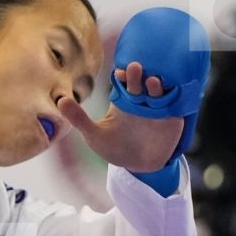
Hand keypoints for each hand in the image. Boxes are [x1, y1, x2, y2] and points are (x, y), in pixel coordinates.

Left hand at [56, 62, 184, 172]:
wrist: (137, 167)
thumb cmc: (113, 148)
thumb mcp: (94, 135)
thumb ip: (79, 118)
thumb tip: (60, 101)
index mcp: (123, 101)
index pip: (123, 84)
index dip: (123, 78)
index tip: (119, 73)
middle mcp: (141, 100)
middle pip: (140, 84)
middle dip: (137, 77)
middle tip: (134, 67)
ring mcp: (158, 108)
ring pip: (158, 93)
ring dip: (156, 87)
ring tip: (152, 81)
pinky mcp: (173, 119)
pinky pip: (175, 106)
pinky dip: (174, 100)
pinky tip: (171, 96)